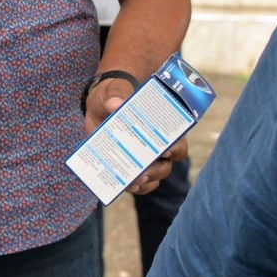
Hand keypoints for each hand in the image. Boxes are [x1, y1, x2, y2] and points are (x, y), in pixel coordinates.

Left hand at [84, 79, 186, 197]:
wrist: (99, 104)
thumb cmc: (114, 94)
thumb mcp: (114, 89)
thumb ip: (116, 94)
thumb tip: (115, 104)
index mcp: (160, 128)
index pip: (178, 142)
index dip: (175, 149)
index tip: (165, 152)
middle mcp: (157, 146)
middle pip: (165, 166)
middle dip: (155, 171)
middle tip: (142, 174)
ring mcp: (143, 159)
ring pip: (153, 177)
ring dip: (144, 183)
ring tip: (132, 183)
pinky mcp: (128, 166)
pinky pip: (138, 184)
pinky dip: (134, 188)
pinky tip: (125, 187)